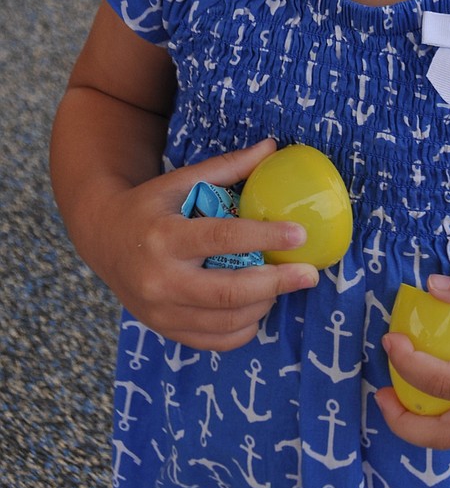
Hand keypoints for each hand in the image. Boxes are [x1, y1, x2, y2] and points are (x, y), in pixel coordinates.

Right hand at [95, 139, 318, 350]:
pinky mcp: (165, 329)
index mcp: (165, 237)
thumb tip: (272, 147)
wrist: (103, 239)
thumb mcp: (182, 180)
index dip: (266, 236)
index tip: (300, 234)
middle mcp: (161, 279)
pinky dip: (244, 328)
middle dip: (276, 283)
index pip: (223, 239)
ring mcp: (161, 311)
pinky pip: (214, 340)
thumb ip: (228, 167)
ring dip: (264, 303)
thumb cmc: (150, 205)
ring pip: (226, 321)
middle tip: (309, 274)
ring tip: (284, 283)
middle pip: (228, 292)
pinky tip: (258, 306)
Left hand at [376, 273, 449, 448]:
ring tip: (400, 387)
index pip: (442, 385)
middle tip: (380, 392)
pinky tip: (438, 377)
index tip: (390, 337)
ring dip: (423, 418)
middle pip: (443, 437)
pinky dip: (446, 407)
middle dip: (405, 422)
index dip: (408, 362)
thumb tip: (431, 287)